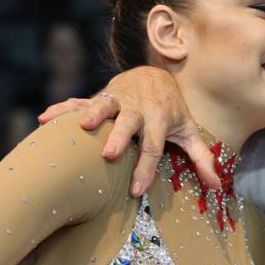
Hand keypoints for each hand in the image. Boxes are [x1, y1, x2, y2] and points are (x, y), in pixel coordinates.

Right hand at [37, 65, 219, 193]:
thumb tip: (218, 187)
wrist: (153, 74)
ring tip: (81, 127)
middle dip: (119, 137)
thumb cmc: (172, 111)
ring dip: (91, 114)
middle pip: (129, 124)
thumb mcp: (189, 131)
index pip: (153, 147)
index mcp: (159, 118)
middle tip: (110, 154)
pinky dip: (63, 110)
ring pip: (103, 106)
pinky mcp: (100, 95)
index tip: (136, 190)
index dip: (146, 168)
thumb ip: (202, 158)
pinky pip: (79, 102)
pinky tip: (46, 118)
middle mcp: (137, 107)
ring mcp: (117, 99)